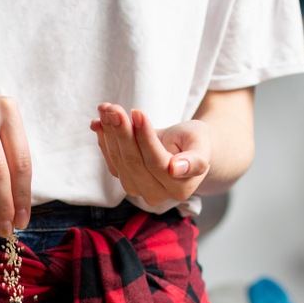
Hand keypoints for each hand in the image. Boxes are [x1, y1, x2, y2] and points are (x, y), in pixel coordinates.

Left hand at [90, 103, 211, 205]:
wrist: (184, 146)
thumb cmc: (195, 142)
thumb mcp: (201, 144)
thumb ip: (195, 160)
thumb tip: (175, 169)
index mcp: (179, 187)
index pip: (155, 161)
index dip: (144, 137)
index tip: (137, 112)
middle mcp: (157, 194)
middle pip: (133, 162)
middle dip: (122, 132)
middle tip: (114, 108)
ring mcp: (138, 189)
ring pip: (119, 160)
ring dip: (110, 133)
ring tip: (107, 108)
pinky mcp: (124, 180)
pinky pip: (110, 159)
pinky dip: (104, 138)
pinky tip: (101, 120)